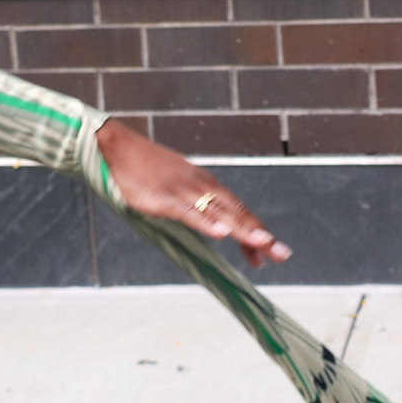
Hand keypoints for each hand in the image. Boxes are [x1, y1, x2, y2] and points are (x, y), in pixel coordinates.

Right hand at [96, 121, 291, 268]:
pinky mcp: (165, 198)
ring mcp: (184, 192)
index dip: (256, 231)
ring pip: (220, 212)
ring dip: (242, 228)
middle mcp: (202, 187)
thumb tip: (210, 224)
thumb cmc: (147, 169)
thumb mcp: (178, 187)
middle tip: (281, 254)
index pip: (238, 210)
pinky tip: (220, 232)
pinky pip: (189, 212)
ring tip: (262, 243)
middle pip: (237, 213)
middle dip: (260, 234)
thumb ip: (195, 206)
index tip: (272, 252)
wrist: (119, 148)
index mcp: (206, 185)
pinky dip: (206, 222)